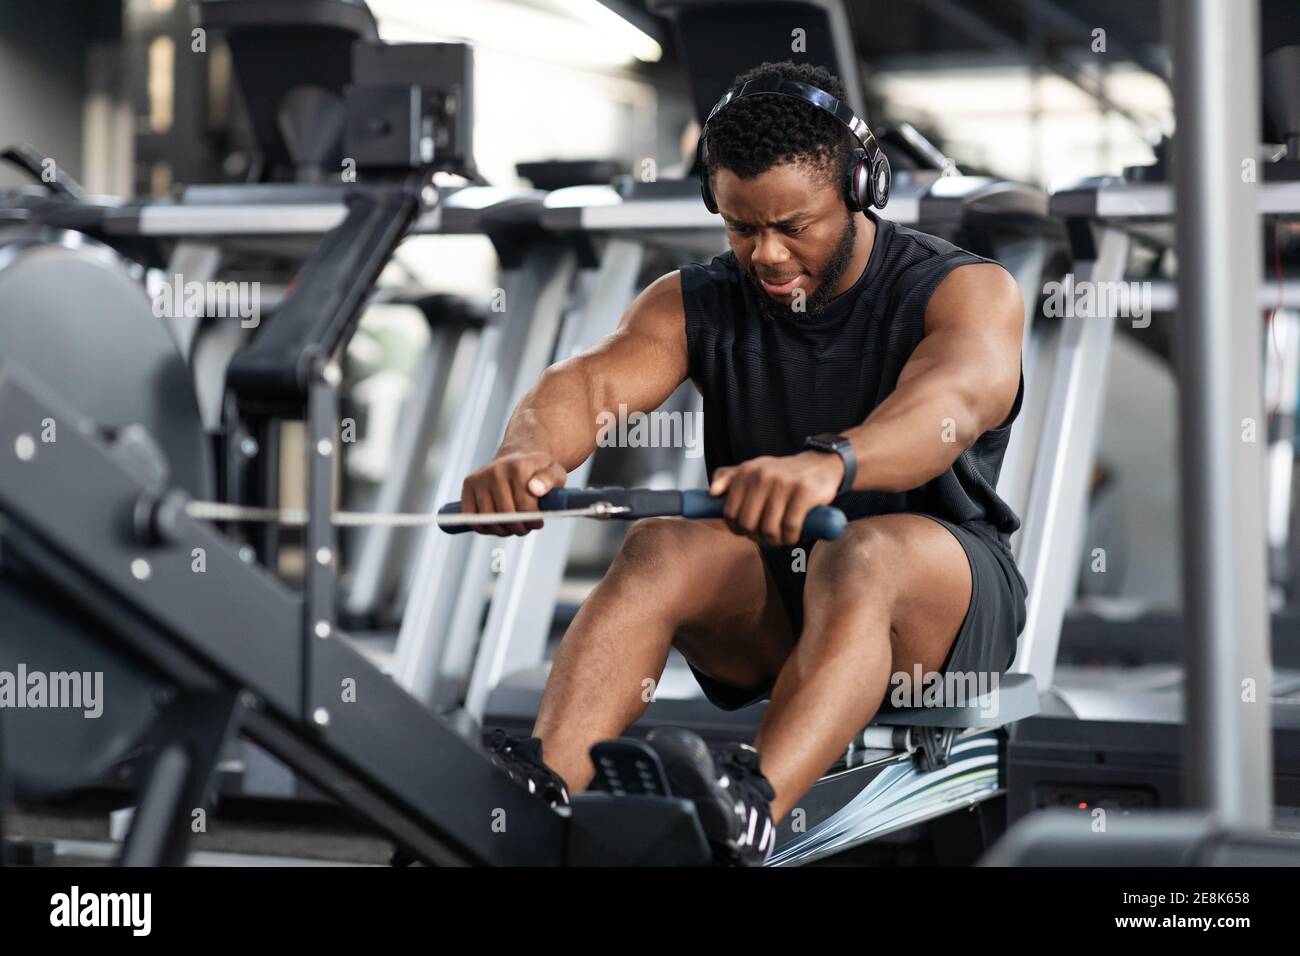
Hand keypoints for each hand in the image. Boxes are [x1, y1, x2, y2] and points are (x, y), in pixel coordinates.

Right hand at [460, 450, 566, 535]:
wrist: (518, 457)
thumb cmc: (538, 470)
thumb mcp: (554, 472)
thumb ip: (550, 480)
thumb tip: (535, 489)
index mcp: (518, 467)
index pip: (524, 507)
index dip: (533, 521)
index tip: (538, 523)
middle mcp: (496, 470)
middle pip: (506, 515)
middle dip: (518, 527)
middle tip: (525, 527)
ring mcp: (480, 477)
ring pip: (488, 519)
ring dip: (502, 530)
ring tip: (513, 526)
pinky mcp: (468, 485)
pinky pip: (472, 517)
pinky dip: (484, 527)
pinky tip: (497, 525)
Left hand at [710, 451, 843, 545]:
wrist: (821, 464)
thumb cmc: (784, 473)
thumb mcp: (755, 469)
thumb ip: (729, 479)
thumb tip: (711, 492)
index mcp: (746, 471)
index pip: (730, 512)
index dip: (737, 528)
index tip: (747, 531)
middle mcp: (762, 475)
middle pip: (748, 524)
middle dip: (756, 536)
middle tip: (766, 536)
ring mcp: (784, 483)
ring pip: (769, 528)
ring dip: (775, 540)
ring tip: (781, 537)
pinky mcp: (804, 493)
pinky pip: (790, 527)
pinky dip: (791, 538)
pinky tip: (793, 535)